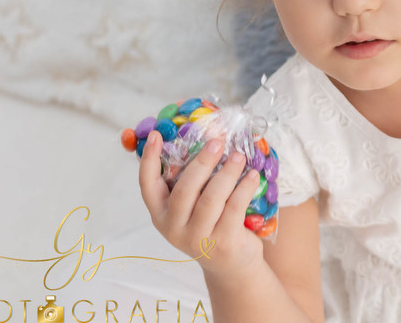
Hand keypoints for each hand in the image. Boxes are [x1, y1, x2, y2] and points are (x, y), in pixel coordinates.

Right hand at [138, 131, 263, 279]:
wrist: (230, 264)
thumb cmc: (209, 223)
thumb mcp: (191, 206)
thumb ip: (189, 180)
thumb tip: (200, 139)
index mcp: (160, 213)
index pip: (147, 185)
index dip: (149, 160)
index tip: (157, 135)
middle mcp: (173, 227)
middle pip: (185, 190)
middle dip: (202, 163)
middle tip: (217, 142)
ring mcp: (197, 237)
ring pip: (211, 199)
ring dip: (227, 173)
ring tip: (239, 156)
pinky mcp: (223, 242)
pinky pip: (234, 208)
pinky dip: (244, 188)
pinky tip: (252, 175)